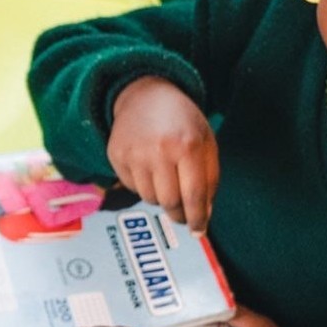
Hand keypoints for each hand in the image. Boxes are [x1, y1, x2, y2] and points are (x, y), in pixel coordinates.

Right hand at [107, 76, 219, 234]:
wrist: (145, 96)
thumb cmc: (181, 121)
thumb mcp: (206, 142)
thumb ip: (209, 179)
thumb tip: (204, 215)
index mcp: (188, 145)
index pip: (193, 195)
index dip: (198, 218)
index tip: (199, 230)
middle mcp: (160, 150)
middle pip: (169, 202)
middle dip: (179, 213)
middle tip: (183, 214)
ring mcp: (135, 154)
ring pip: (150, 198)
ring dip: (161, 198)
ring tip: (166, 180)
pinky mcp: (117, 156)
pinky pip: (133, 188)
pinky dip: (144, 186)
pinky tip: (149, 169)